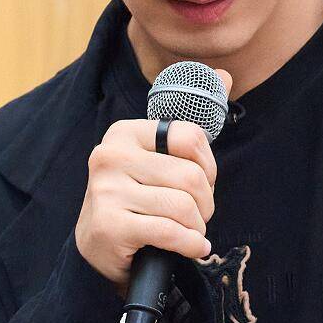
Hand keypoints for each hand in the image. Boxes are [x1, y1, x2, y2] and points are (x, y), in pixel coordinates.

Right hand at [74, 68, 232, 296]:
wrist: (99, 245)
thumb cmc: (138, 196)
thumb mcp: (159, 156)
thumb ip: (190, 119)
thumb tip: (223, 75)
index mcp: (125, 132)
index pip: (190, 137)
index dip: (208, 165)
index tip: (203, 182)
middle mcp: (110, 156)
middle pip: (190, 176)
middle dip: (206, 203)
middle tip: (199, 215)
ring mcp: (106, 191)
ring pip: (183, 206)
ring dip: (197, 226)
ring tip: (191, 231)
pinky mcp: (109, 225)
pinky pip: (170, 232)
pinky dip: (190, 244)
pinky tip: (192, 248)